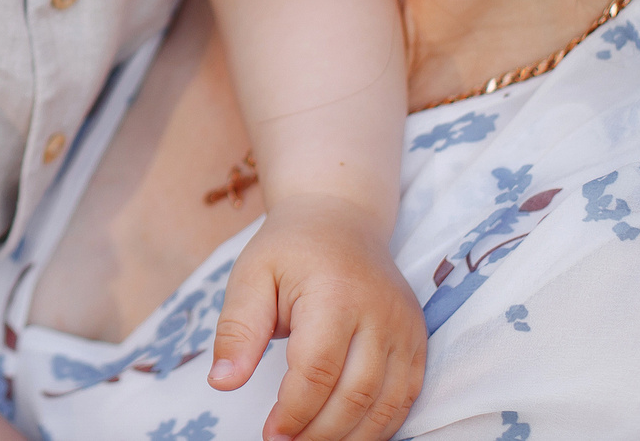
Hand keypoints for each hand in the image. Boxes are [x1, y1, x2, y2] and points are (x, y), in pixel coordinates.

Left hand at [207, 192, 425, 440]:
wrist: (340, 219)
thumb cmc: (289, 250)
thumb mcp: (250, 277)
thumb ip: (237, 330)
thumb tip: (221, 382)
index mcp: (334, 293)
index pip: (317, 370)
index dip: (294, 411)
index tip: (270, 434)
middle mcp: (380, 312)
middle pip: (356, 394)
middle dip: (319, 432)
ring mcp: (405, 328)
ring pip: (387, 404)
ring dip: (351, 437)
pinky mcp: (417, 340)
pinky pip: (405, 397)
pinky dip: (380, 425)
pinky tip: (348, 434)